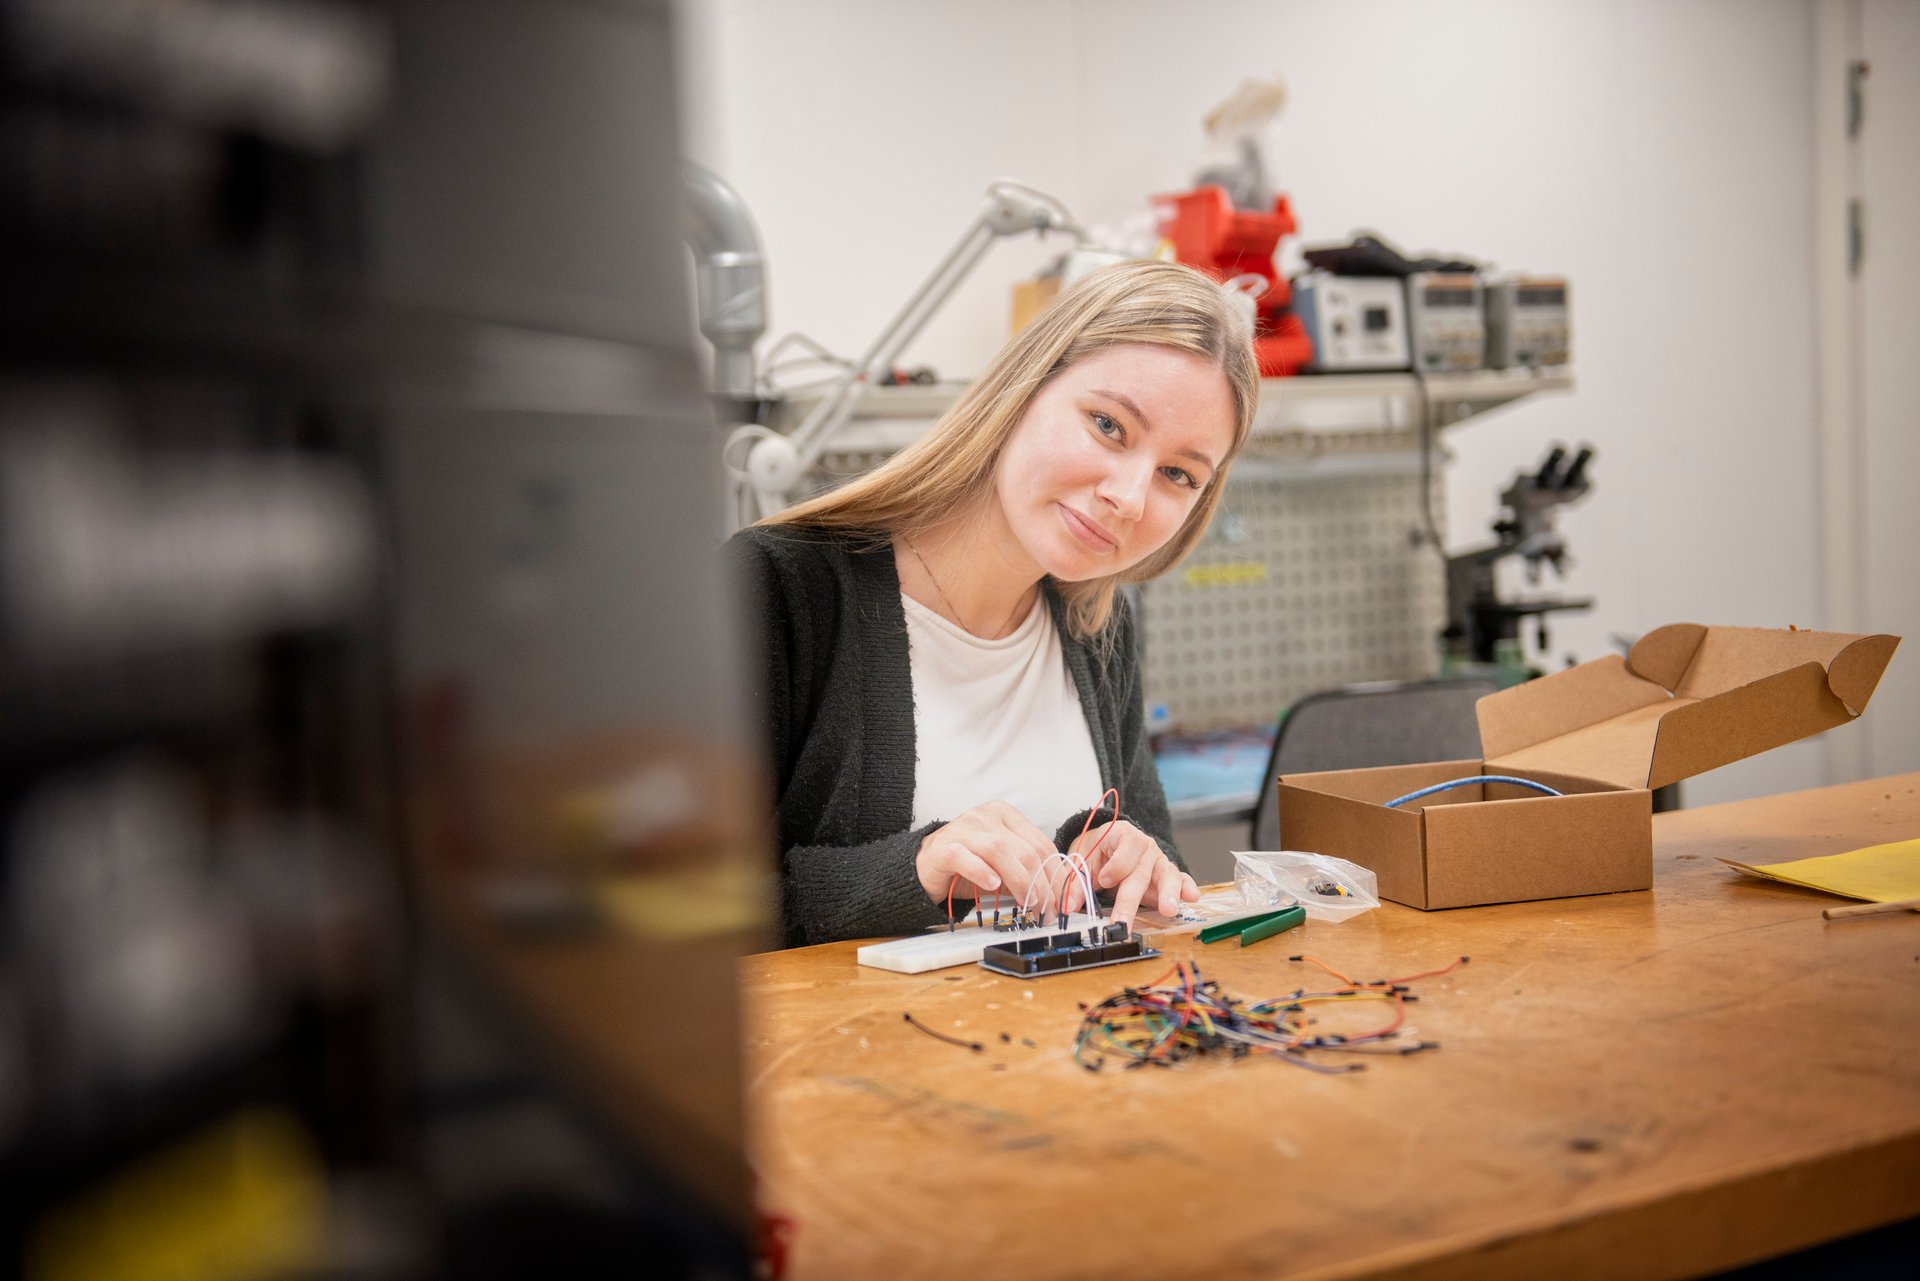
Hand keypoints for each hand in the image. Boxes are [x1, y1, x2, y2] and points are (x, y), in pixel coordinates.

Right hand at [915, 801, 1053, 912]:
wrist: (925, 865)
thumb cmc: (968, 865)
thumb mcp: (1004, 868)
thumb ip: (1028, 874)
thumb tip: (1058, 897)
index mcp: (1005, 815)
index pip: (1041, 843)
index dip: (1056, 875)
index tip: (1061, 901)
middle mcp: (985, 816)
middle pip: (1025, 850)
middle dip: (1041, 885)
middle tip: (1047, 910)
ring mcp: (963, 828)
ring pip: (999, 850)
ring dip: (1018, 880)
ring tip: (1026, 902)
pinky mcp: (943, 847)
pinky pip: (965, 857)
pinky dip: (982, 872)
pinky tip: (992, 885)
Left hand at [1070, 819, 1198, 925]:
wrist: (1109, 844)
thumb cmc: (1097, 851)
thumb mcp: (1083, 859)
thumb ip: (1076, 882)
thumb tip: (1068, 906)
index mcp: (1123, 835)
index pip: (1124, 850)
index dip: (1115, 866)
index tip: (1104, 880)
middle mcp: (1145, 847)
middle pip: (1140, 873)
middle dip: (1130, 900)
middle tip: (1122, 921)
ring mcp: (1159, 861)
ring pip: (1166, 875)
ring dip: (1168, 894)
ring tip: (1168, 910)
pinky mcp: (1168, 875)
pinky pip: (1180, 880)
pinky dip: (1187, 888)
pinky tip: (1192, 897)